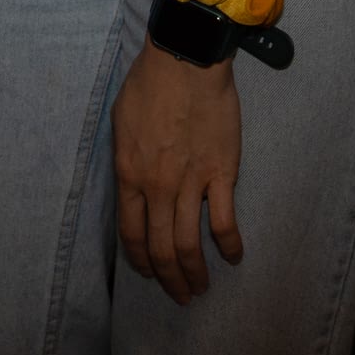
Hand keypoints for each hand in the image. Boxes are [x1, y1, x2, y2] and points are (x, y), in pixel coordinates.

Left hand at [112, 44, 243, 302]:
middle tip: (179, 294)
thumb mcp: (121, 123)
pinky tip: (234, 258)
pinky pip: (225, 222)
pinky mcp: (221, 175)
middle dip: (169, 278)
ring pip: (190, 244)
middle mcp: (157, 187)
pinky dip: (230, 246)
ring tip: (200, 288)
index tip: (148, 273)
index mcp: (130, 175)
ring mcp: (191, 183)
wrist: (186, 61)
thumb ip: (127, 161)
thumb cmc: (149, 84)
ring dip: (195, 273)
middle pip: (161, 248)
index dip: (140, 260)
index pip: (131, 233)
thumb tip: (133, 188)